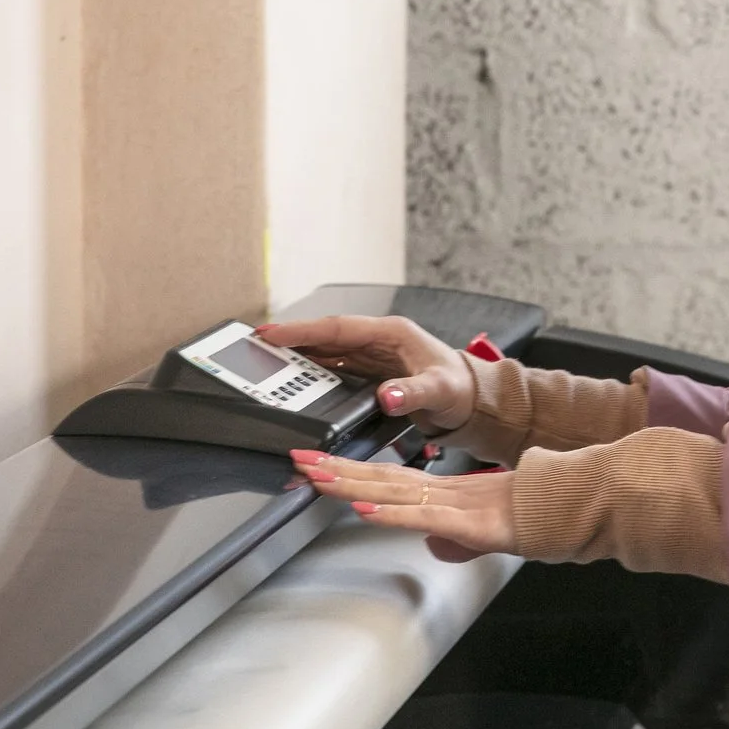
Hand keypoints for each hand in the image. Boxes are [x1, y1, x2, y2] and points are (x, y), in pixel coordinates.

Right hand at [257, 314, 475, 429]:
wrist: (471, 400)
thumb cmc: (460, 389)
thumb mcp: (439, 391)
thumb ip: (413, 394)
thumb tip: (387, 395)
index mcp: (391, 333)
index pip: (337, 328)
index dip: (303, 331)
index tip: (273, 333)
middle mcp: (378, 339)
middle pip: (326, 336)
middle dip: (292, 339)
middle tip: (257, 344)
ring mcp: (373, 354)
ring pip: (328, 350)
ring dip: (300, 354)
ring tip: (267, 358)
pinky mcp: (371, 370)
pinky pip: (335, 366)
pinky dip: (314, 371)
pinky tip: (297, 378)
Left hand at [290, 451, 515, 562]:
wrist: (569, 508)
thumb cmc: (530, 516)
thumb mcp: (481, 536)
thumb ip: (455, 539)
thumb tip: (434, 546)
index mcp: (441, 492)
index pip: (385, 478)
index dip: (349, 471)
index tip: (315, 466)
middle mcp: (440, 492)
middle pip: (379, 477)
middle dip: (335, 469)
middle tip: (298, 459)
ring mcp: (453, 504)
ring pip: (393, 491)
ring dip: (352, 485)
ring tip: (319, 478)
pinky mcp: (468, 522)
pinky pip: (423, 517)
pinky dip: (391, 514)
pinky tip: (365, 511)